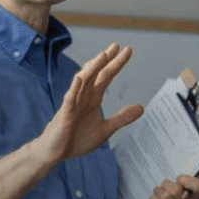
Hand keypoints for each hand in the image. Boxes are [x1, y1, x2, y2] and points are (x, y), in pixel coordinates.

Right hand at [37, 43, 142, 165]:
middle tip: (117, 45)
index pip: (106, 77)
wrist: (57, 153)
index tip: (127, 50)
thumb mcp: (106, 129)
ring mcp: (73, 104)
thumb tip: (141, 107)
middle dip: (106, 59)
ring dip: (93, 68)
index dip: (116, 64)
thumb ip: (122, 118)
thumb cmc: (77, 139)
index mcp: (92, 99)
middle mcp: (83, 97)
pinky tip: (80, 78)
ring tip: (103, 56)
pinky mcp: (65, 114)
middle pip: (96, 74)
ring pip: (83, 81)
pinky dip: (75, 88)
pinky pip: (69, 98)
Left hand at [150, 164, 198, 198]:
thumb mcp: (187, 175)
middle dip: (167, 183)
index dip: (185, 180)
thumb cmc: (177, 187)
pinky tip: (154, 198)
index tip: (178, 178)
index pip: (198, 186)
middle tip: (164, 183)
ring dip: (158, 191)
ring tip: (158, 190)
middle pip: (177, 191)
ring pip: (165, 198)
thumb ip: (198, 167)